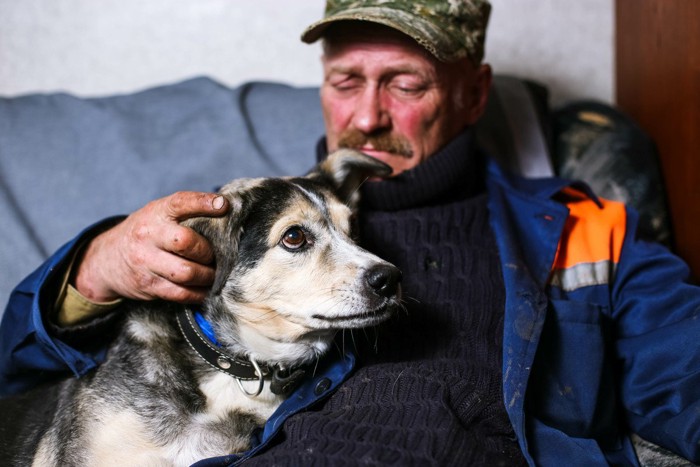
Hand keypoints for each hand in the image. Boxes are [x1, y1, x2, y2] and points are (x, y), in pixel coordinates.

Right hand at [73, 191, 228, 302]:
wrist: (106, 260)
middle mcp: (149, 236)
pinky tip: (204, 288)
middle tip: (215, 255)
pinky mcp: (149, 286)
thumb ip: (185, 212)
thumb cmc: (145, 233)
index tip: (225, 206)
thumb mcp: (158, 214)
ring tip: (213, 273)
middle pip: (187, 242)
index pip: (180, 203)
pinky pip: (181, 293)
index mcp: (156, 213)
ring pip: (187, 272)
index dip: (203, 203)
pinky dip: (199, 293)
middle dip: (208, 251)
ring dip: (208, 276)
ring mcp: (146, 262)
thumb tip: (226, 208)